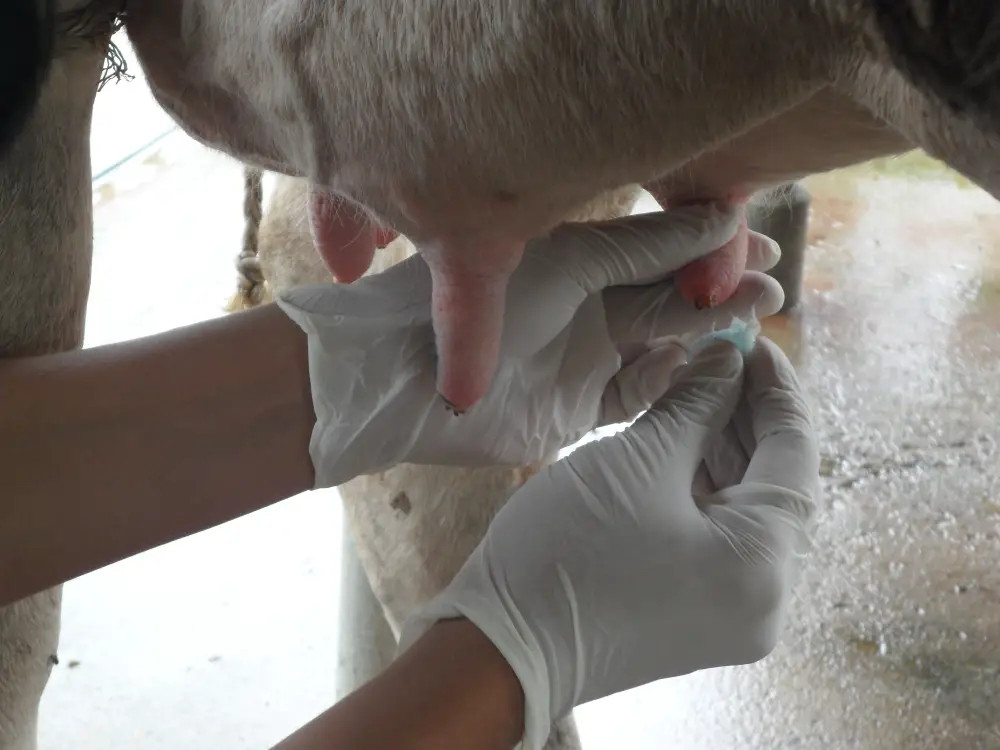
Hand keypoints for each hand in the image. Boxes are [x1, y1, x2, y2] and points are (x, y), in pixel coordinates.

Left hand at [276, 204, 783, 487]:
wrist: (408, 382)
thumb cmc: (480, 305)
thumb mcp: (572, 263)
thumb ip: (643, 247)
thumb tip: (718, 219)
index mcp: (577, 263)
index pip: (659, 251)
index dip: (712, 249)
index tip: (766, 243)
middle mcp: (584, 309)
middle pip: (667, 300)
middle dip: (720, 291)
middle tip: (776, 287)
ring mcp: (581, 360)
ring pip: (660, 347)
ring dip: (706, 335)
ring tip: (759, 319)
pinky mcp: (575, 411)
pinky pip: (638, 395)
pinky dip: (673, 382)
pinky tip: (708, 367)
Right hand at [398, 338, 819, 749]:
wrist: (501, 646)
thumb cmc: (568, 552)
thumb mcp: (638, 460)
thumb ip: (697, 402)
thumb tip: (729, 358)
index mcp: (763, 564)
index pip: (795, 453)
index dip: (776, 388)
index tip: (751, 339)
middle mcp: (765, 599)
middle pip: (776, 483)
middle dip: (749, 416)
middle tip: (720, 358)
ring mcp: (733, 614)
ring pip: (747, 509)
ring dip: (726, 449)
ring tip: (697, 390)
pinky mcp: (700, 615)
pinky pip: (721, 537)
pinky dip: (705, 487)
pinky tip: (682, 440)